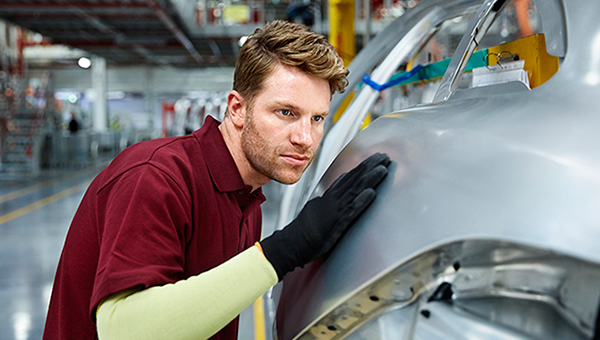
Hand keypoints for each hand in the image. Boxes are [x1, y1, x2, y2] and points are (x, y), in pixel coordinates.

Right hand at [261, 153, 390, 280]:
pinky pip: (350, 211)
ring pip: (354, 191)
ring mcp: (334, 211)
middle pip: (353, 180)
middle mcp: (332, 200)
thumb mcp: (316, 207)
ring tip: (383, 168)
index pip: (348, 178)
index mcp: (328, 197)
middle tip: (384, 156)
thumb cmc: (303, 231)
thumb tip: (340, 181)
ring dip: (370, 179)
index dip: (362, 167)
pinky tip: (371, 193)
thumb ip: (328, 195)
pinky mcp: (335, 224)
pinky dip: (361, 201)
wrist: (290, 244)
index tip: (374, 158)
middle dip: (370, 166)